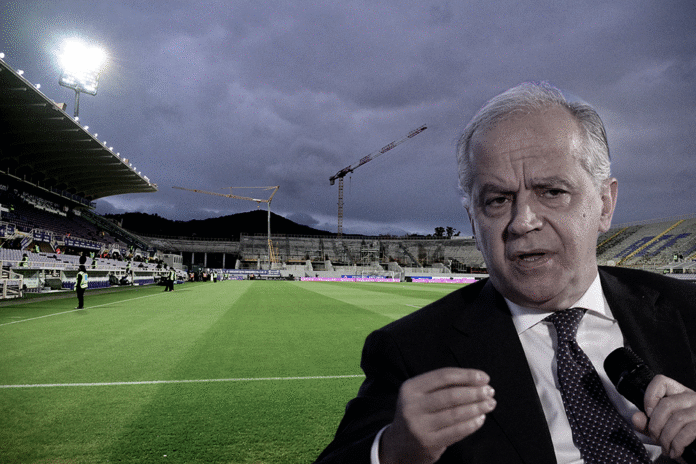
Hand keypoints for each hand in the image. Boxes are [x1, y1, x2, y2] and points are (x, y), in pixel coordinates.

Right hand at [379, 367, 495, 463]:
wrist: (399, 445)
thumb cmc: (418, 413)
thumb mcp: (420, 395)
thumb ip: (442, 387)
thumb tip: (477, 381)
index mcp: (410, 388)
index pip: (443, 376)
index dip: (466, 375)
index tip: (485, 378)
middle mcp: (412, 406)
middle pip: (451, 395)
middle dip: (475, 392)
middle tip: (490, 392)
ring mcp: (419, 426)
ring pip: (455, 414)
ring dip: (477, 408)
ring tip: (489, 404)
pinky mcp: (428, 443)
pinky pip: (456, 432)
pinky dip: (472, 424)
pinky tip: (481, 419)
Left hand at [632, 375, 695, 460]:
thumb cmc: (682, 436)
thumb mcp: (663, 427)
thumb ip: (647, 423)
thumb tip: (636, 418)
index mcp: (680, 393)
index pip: (661, 381)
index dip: (650, 396)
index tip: (647, 413)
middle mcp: (692, 397)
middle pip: (666, 404)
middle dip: (655, 425)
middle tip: (655, 438)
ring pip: (677, 419)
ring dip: (666, 438)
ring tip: (664, 448)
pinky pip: (688, 432)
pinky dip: (677, 444)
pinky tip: (674, 451)